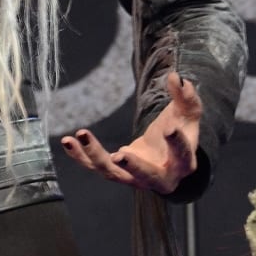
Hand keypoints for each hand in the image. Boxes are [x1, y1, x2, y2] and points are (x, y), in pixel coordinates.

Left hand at [60, 71, 202, 194]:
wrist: (167, 159)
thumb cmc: (181, 133)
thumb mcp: (187, 115)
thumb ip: (186, 97)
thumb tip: (177, 77)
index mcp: (183, 164)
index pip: (182, 155)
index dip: (176, 143)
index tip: (169, 129)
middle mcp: (159, 178)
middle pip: (146, 175)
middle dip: (132, 166)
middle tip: (119, 156)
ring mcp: (135, 179)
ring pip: (113, 173)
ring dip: (95, 156)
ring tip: (81, 134)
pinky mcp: (116, 173)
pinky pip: (95, 167)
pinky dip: (80, 156)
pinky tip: (67, 142)